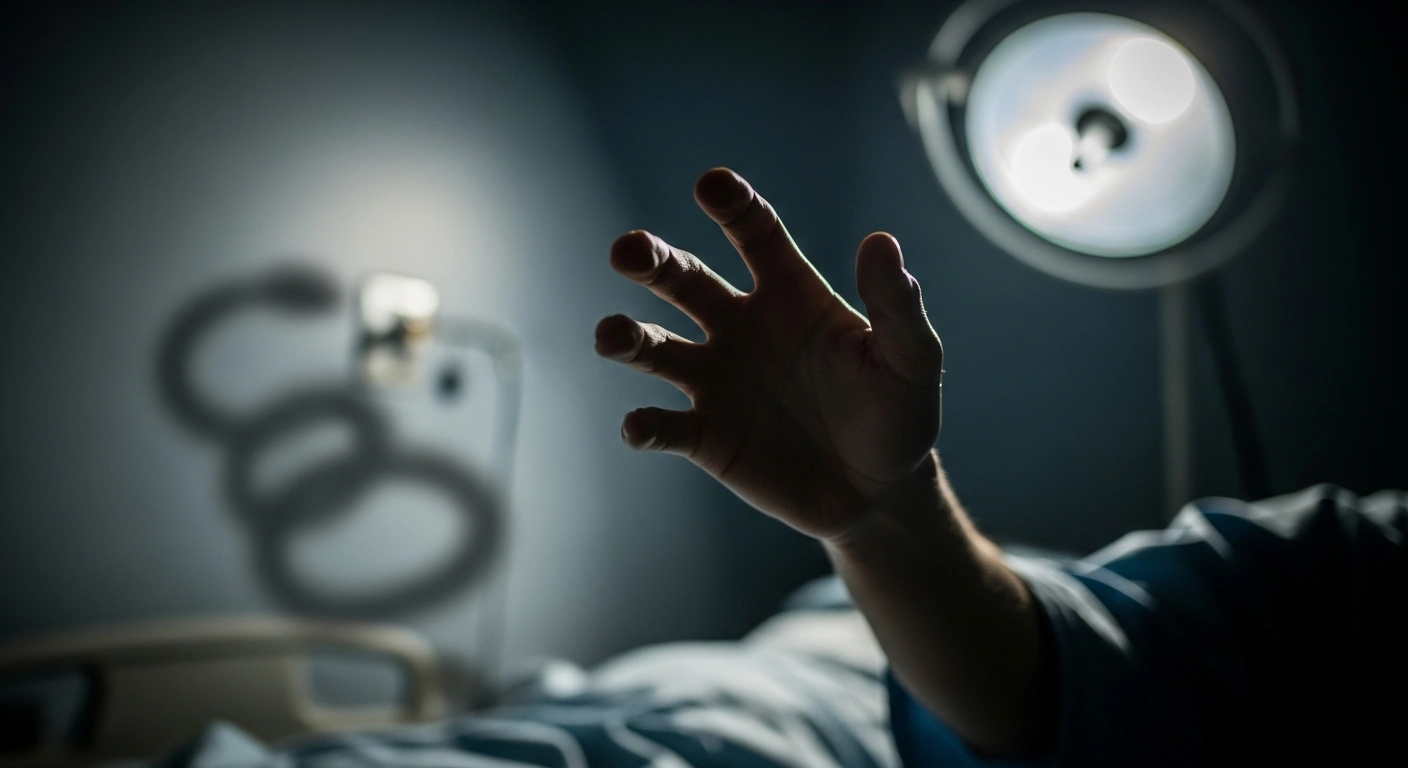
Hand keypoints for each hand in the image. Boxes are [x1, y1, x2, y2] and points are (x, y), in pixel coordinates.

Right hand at [595, 168, 943, 540]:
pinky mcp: (705, 436)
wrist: (877, 494)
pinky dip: (645, 426)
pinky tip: (638, 427)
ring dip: (628, 339)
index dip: (733, 207)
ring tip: (611, 337)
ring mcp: (717, 380)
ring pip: (656, 349)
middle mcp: (741, 327)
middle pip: (685, 281)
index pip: (755, 235)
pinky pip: (664, 426)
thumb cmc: (898, 414)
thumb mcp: (911, 359)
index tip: (712, 185)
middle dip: (654, 263)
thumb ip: (895, 304)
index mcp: (790, 294)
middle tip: (628, 250)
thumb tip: (882, 241)